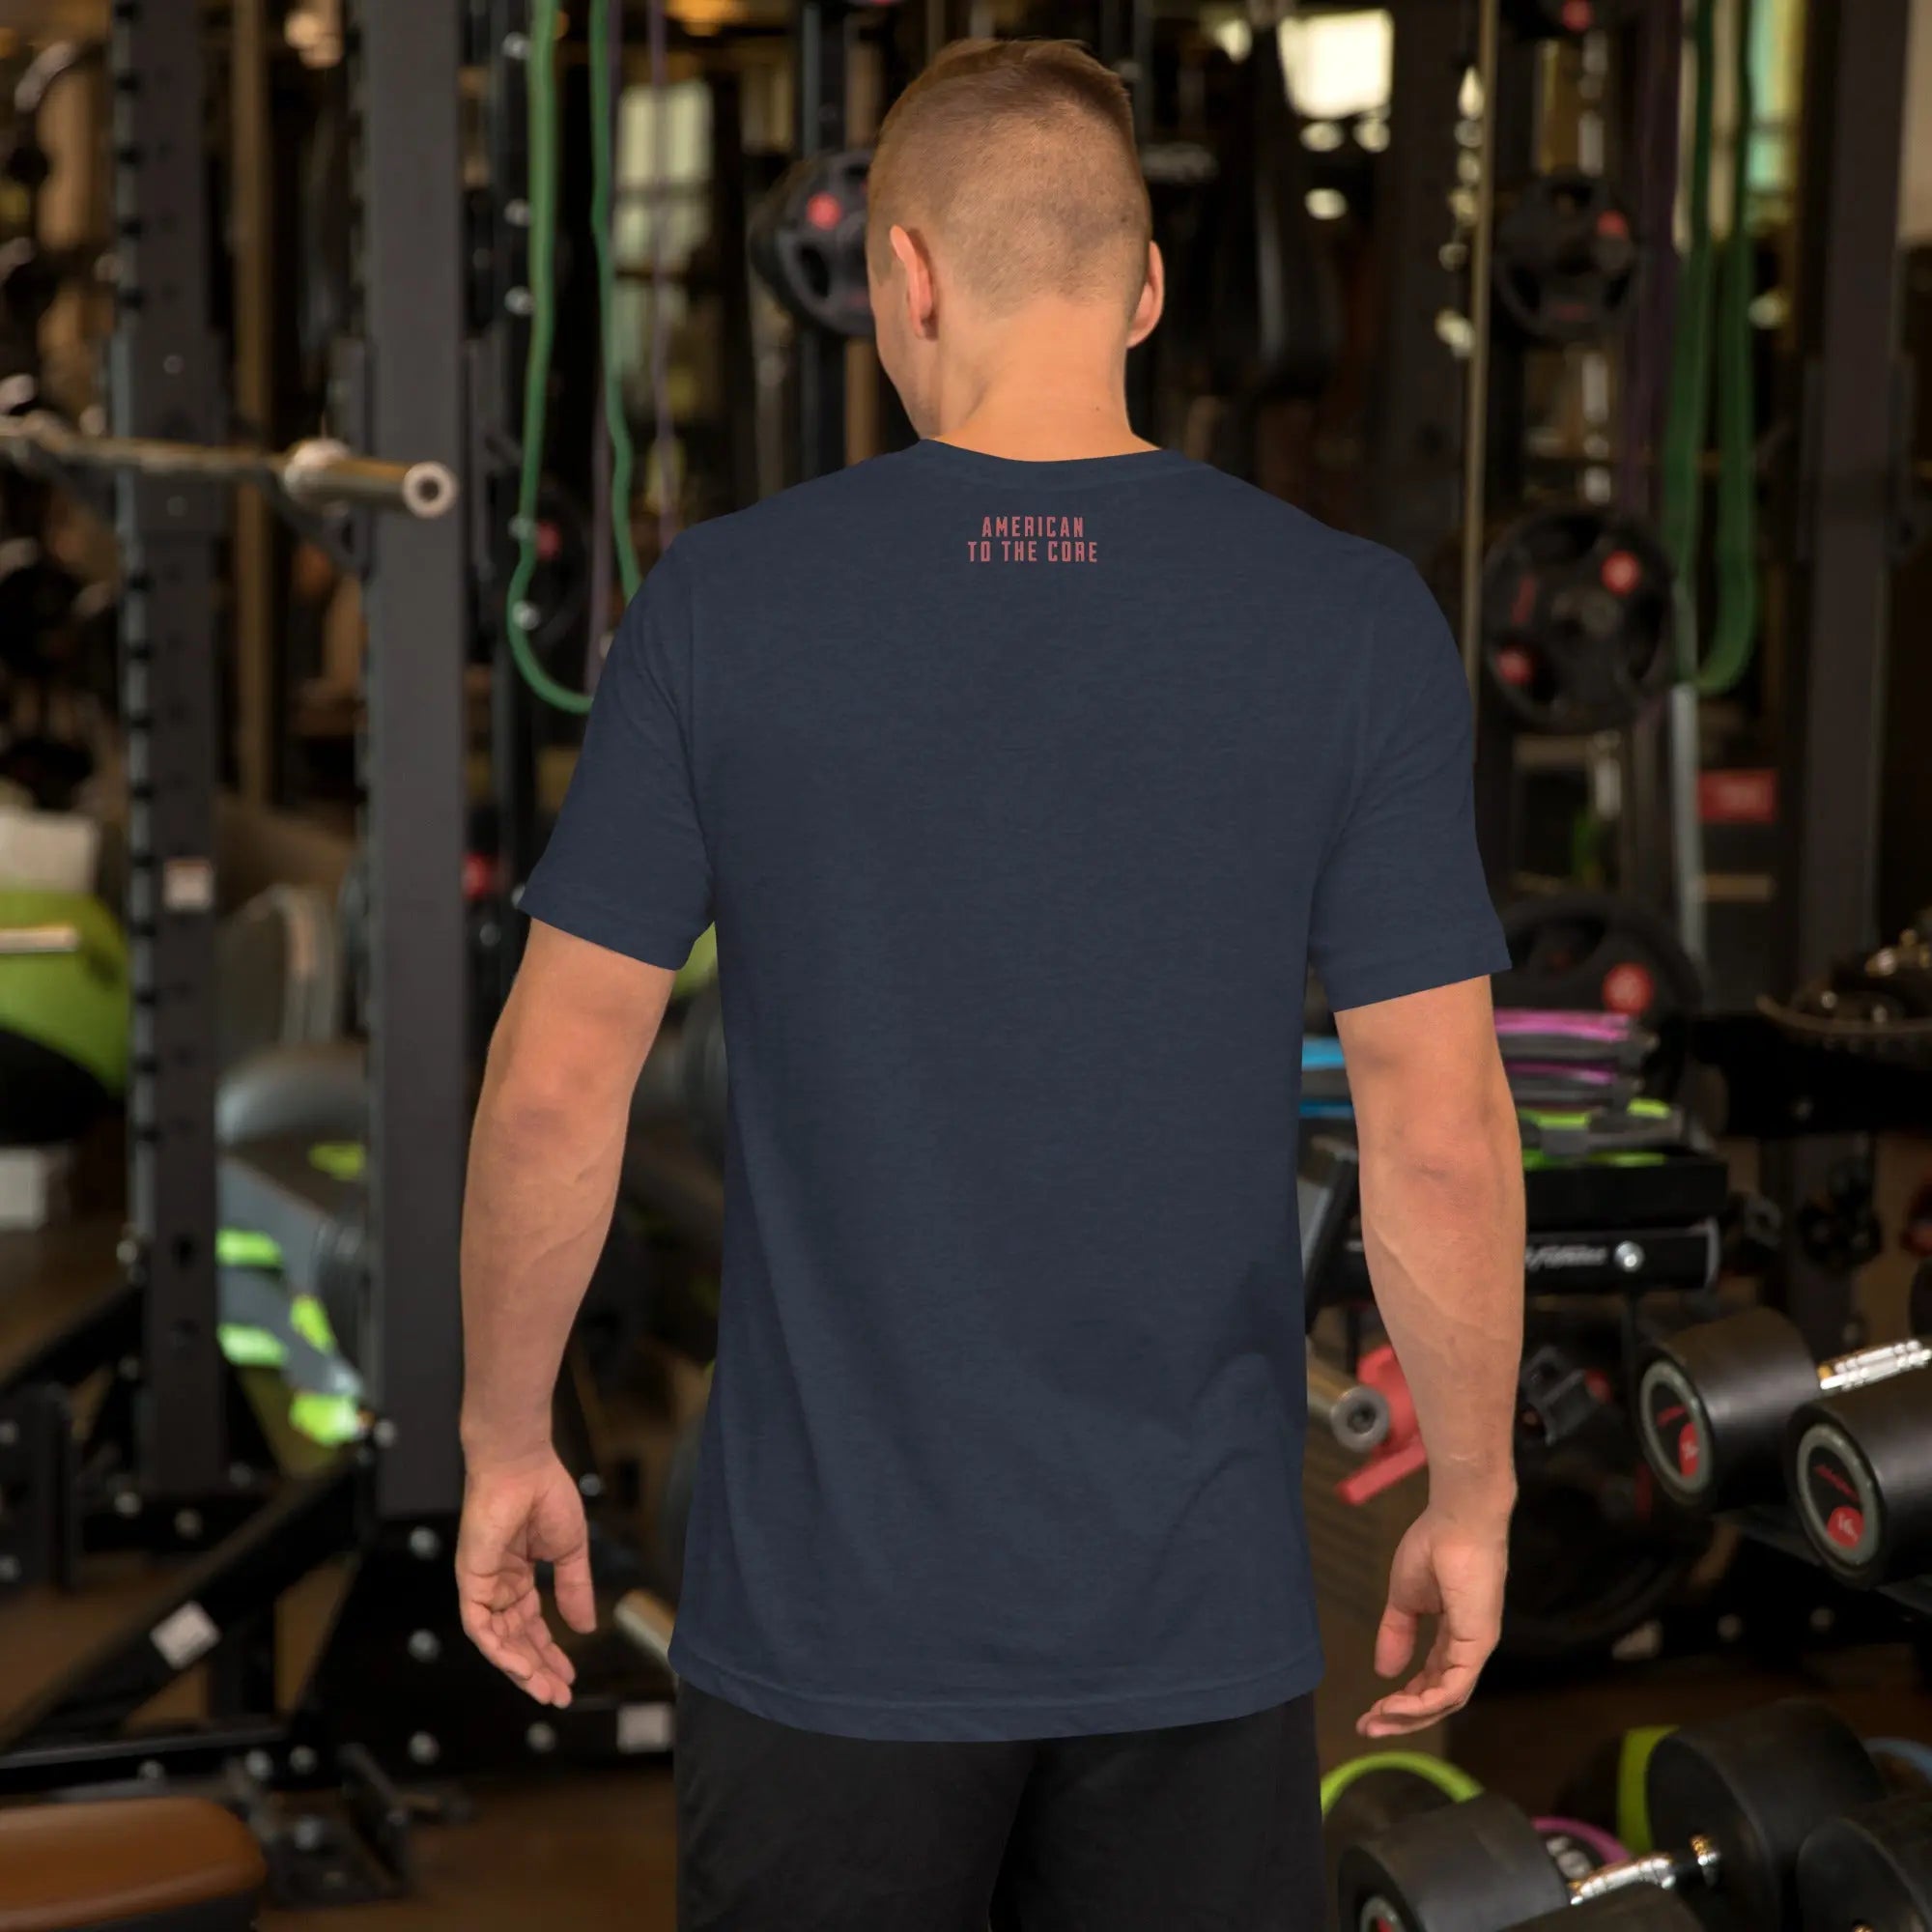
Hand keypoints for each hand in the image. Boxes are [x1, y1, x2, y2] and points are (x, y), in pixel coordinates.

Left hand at [456, 1447, 596, 1705]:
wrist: (523, 1465)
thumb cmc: (545, 1494)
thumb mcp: (569, 1551)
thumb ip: (575, 1589)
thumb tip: (586, 1628)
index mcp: (518, 1576)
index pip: (531, 1625)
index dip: (549, 1652)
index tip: (569, 1676)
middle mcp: (497, 1585)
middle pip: (515, 1639)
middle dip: (537, 1669)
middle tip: (558, 1695)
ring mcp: (482, 1584)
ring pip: (497, 1641)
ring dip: (520, 1667)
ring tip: (544, 1690)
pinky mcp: (470, 1580)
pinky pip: (480, 1627)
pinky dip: (499, 1649)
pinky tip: (522, 1666)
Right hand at [1357, 1502, 1508, 1738]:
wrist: (1457, 1520)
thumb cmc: (1434, 1546)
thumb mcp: (1405, 1599)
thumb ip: (1397, 1633)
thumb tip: (1384, 1672)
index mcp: (1454, 1637)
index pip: (1430, 1682)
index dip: (1401, 1700)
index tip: (1369, 1712)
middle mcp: (1468, 1649)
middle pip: (1438, 1699)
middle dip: (1402, 1718)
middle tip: (1366, 1728)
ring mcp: (1475, 1648)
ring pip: (1446, 1700)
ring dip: (1409, 1715)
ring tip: (1375, 1719)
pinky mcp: (1478, 1643)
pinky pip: (1453, 1686)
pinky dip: (1425, 1702)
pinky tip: (1398, 1707)